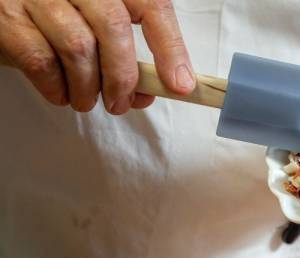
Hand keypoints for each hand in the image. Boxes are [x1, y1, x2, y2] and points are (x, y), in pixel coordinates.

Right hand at [0, 0, 195, 113]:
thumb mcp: (95, 20)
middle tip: (120, 103)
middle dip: (123, 76)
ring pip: (78, 46)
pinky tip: (61, 94)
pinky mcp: (8, 17)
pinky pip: (41, 60)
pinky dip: (57, 88)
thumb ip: (125, 49)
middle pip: (114, 26)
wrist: (6, 3)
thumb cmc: (57, 16)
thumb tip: (151, 90)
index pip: (152, 5)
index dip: (170, 47)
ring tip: (87, 101)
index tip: (179, 84)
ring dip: (89, 87)